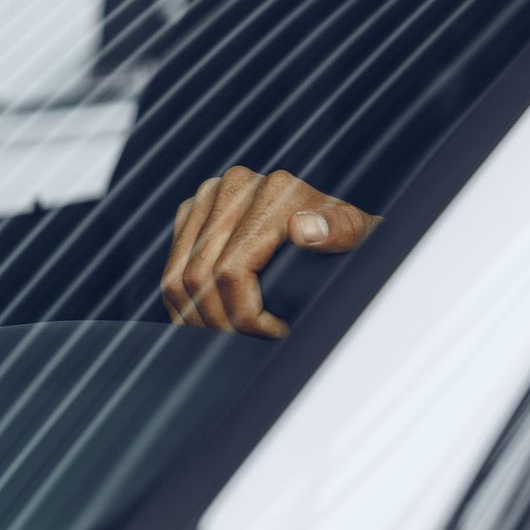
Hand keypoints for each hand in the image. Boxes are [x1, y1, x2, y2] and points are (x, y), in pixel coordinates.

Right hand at [161, 166, 379, 338]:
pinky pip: (171, 267)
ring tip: (231, 338)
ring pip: (177, 276)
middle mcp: (235, 185)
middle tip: (248, 345)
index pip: (232, 270)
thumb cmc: (349, 236)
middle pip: (200, 276)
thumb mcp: (359, 234)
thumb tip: (304, 230)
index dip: (246, 315)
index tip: (274, 332)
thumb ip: (340, 231)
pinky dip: (184, 304)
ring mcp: (209, 197)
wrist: (335, 220)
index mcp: (273, 190)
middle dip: (221, 323)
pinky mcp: (193, 211)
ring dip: (197, 319)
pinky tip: (212, 322)